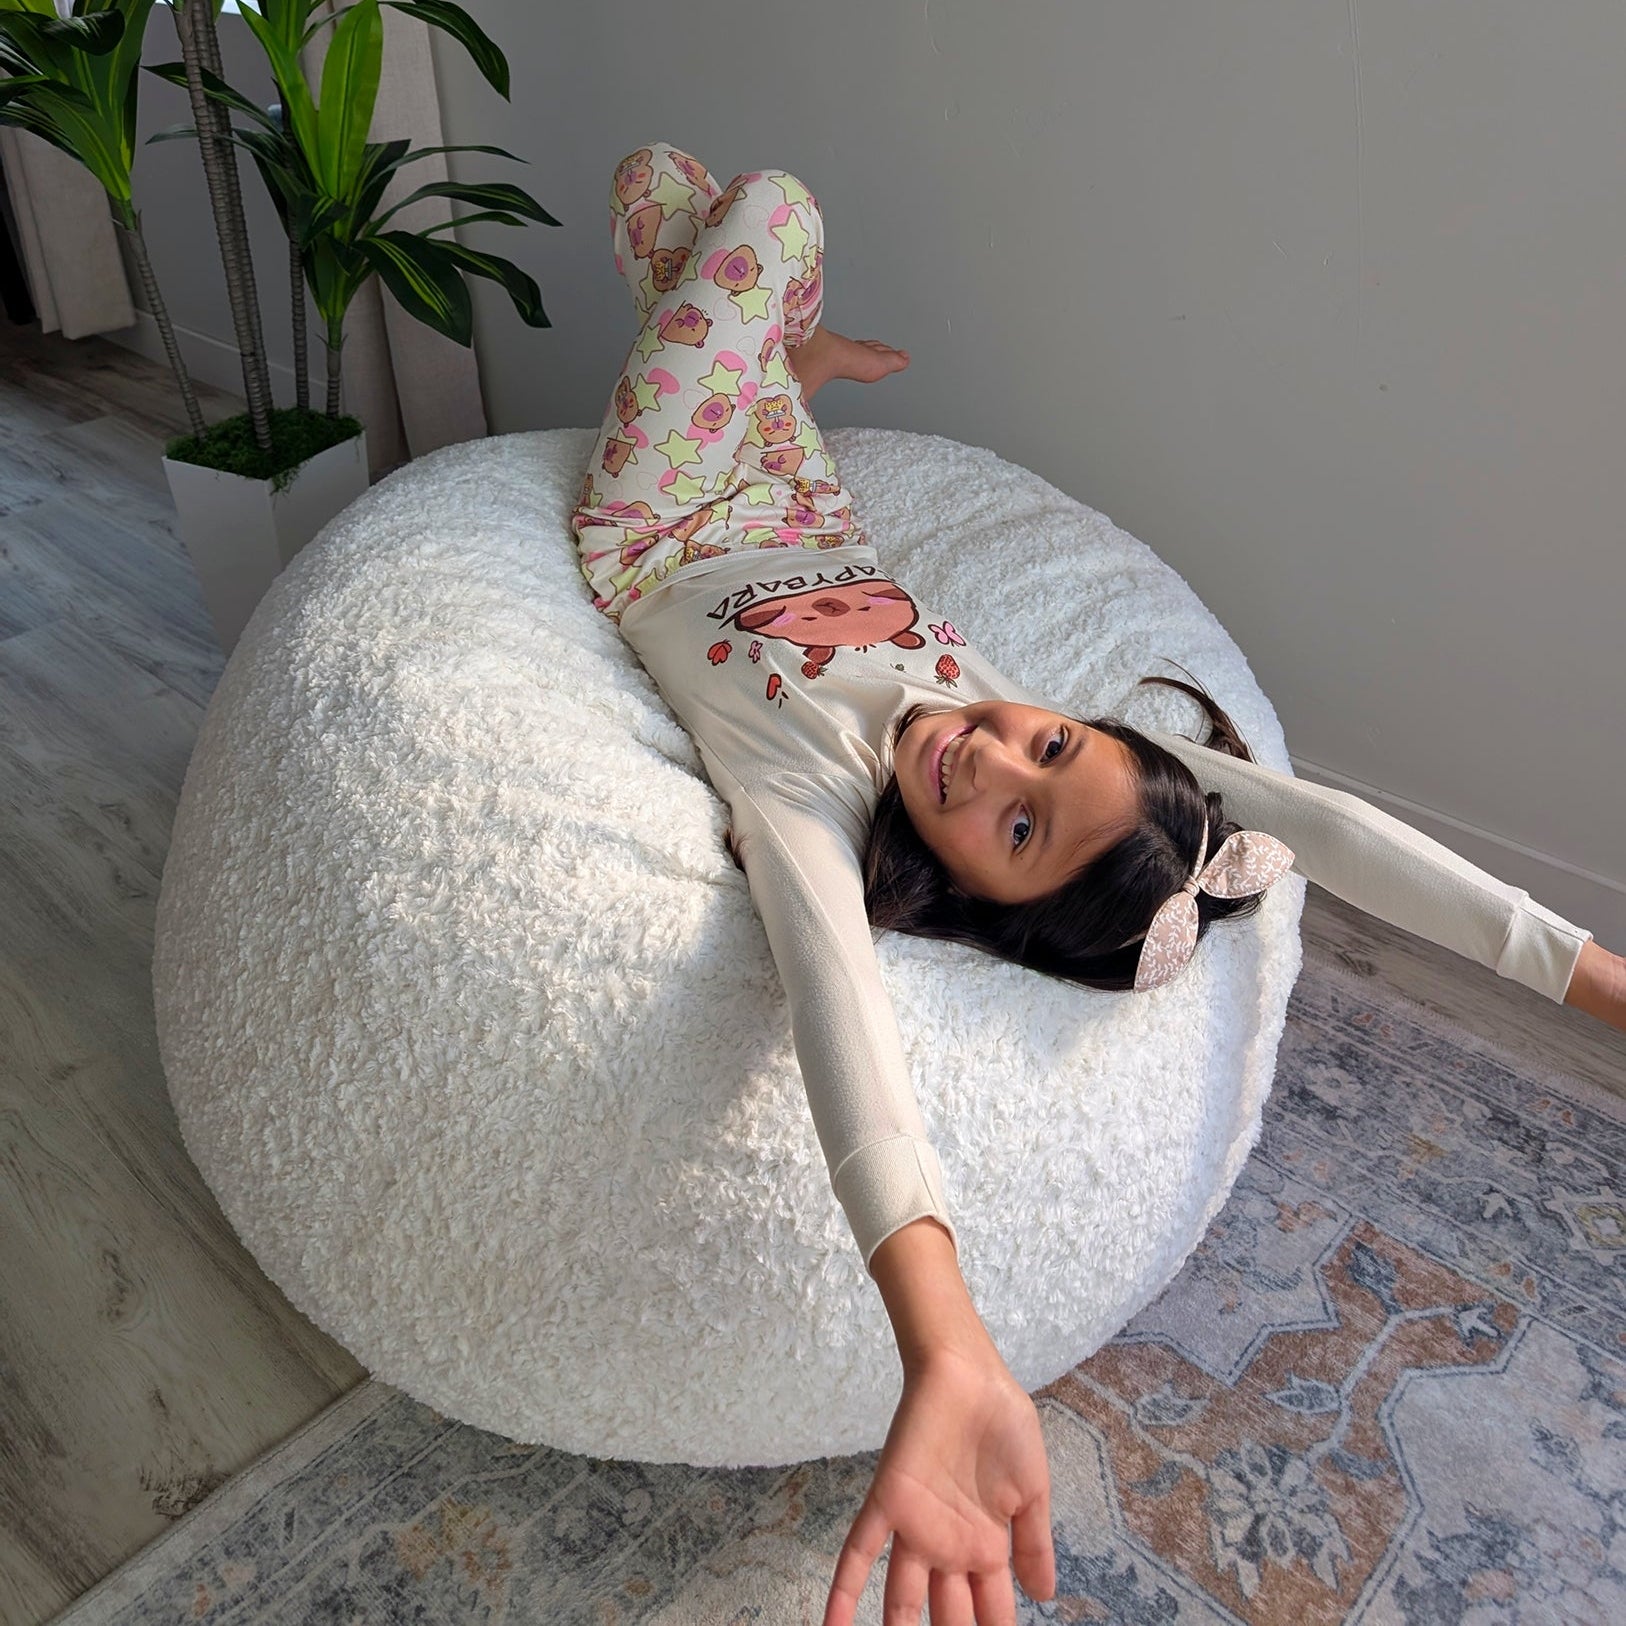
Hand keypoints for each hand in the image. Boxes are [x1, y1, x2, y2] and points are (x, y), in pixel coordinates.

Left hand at [823, 1342, 1055, 1624]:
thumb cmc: (1004, 1425)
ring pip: (900, 1598)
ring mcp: (915, 1528)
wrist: (970, 1375)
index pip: (992, 1612)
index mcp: (986, 1547)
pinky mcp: (887, 1502)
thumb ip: (1034, 1543)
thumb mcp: (1032, 1489)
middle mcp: (948, 1547)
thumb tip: (1046, 1597)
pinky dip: (842, 1591)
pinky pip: (857, 1552)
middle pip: (947, 1616)